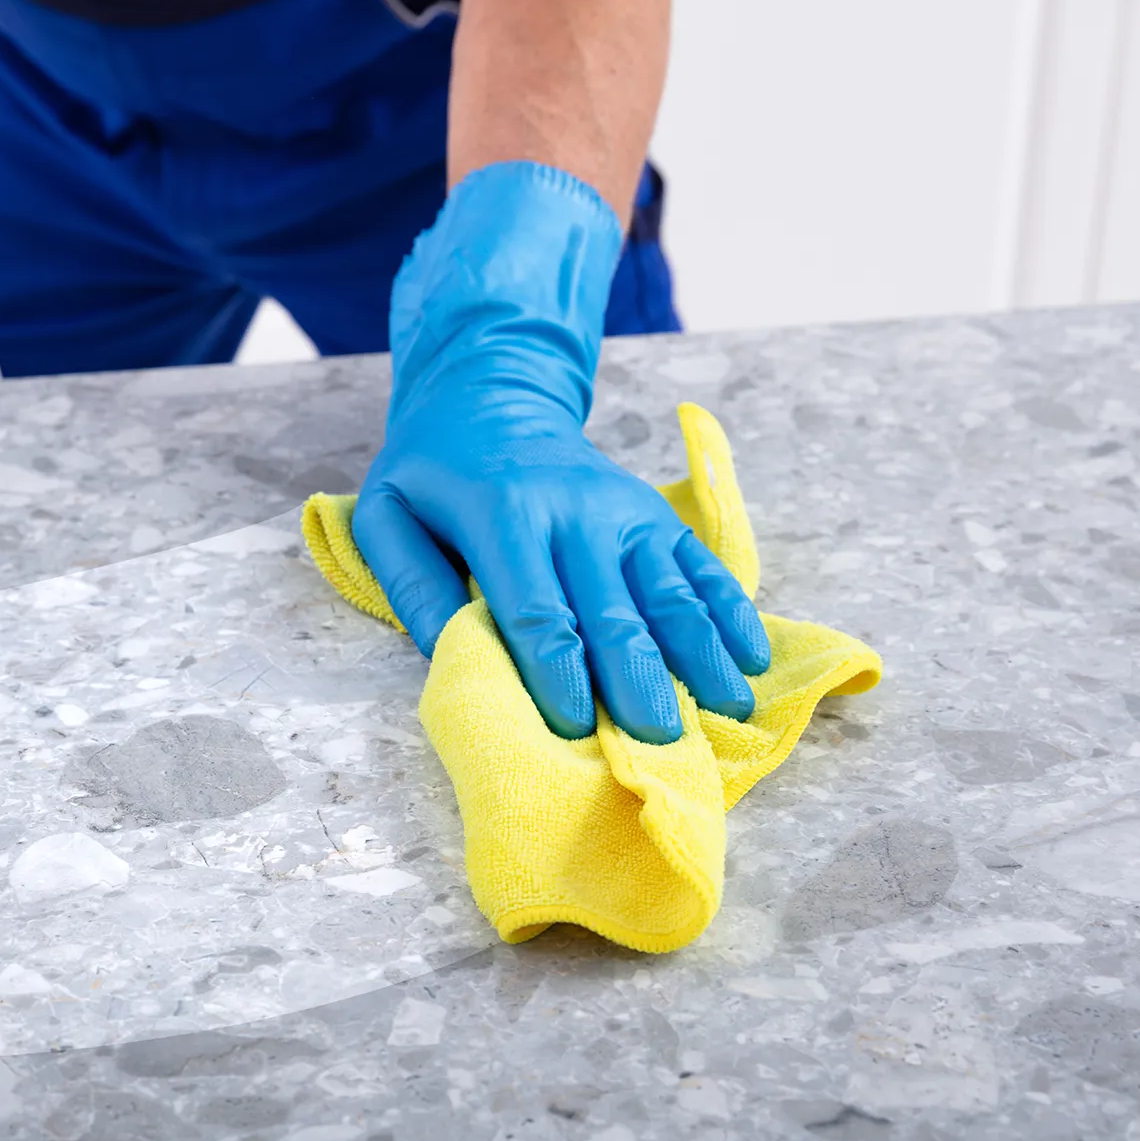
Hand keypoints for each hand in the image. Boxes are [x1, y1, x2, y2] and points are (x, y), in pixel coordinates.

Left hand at [353, 162, 770, 743]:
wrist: (491, 397)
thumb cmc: (433, 474)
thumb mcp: (387, 513)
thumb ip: (410, 582)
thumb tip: (451, 653)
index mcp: (504, 514)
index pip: (536, 609)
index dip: (557, 673)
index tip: (575, 729)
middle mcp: (576, 512)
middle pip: (613, 610)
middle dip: (638, 679)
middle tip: (658, 743)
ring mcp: (626, 513)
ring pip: (670, 592)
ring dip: (702, 655)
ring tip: (727, 712)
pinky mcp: (657, 516)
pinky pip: (701, 567)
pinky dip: (731, 613)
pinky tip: (752, 659)